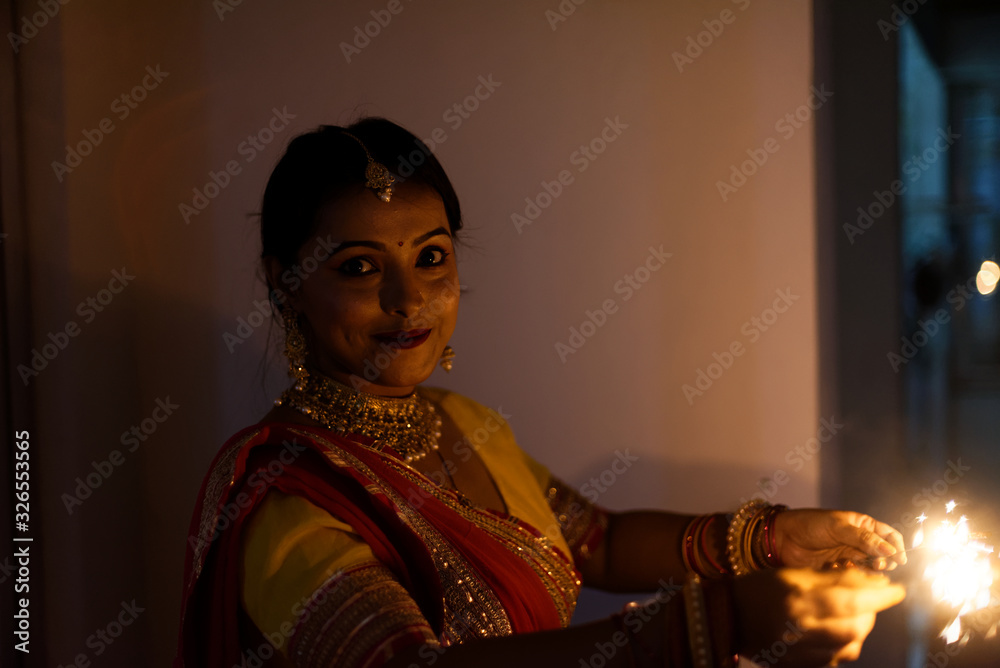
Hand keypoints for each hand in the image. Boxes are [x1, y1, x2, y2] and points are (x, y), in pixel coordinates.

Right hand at [734, 568, 905, 665]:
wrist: (727, 617)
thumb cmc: (761, 588)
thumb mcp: (794, 574)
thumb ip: (833, 577)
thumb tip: (875, 581)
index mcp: (798, 598)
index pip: (851, 598)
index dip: (880, 595)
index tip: (897, 590)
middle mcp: (801, 628)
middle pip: (856, 625)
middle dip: (871, 612)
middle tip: (873, 600)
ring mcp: (800, 651)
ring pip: (850, 645)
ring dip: (860, 629)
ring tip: (854, 615)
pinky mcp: (800, 666)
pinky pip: (835, 659)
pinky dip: (844, 645)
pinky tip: (835, 632)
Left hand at [773, 509, 906, 570]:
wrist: (784, 539)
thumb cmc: (809, 525)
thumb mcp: (837, 527)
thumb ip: (862, 538)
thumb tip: (890, 550)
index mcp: (862, 525)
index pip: (889, 535)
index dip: (896, 546)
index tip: (899, 558)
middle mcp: (859, 541)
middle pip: (882, 554)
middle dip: (883, 560)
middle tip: (877, 564)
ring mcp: (850, 555)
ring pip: (869, 567)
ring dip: (869, 570)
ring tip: (860, 567)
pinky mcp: (840, 569)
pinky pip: (855, 576)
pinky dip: (853, 575)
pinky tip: (842, 569)